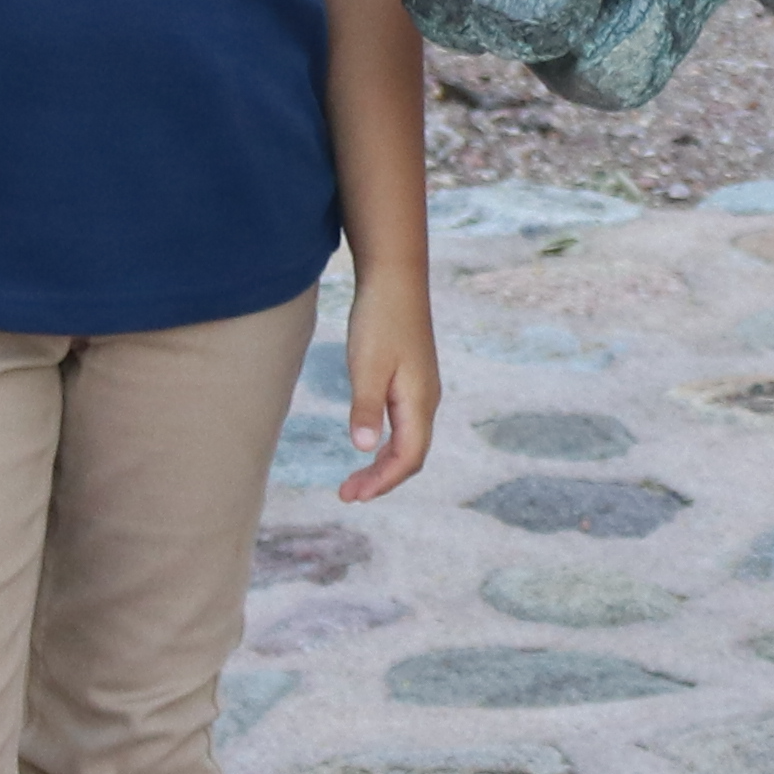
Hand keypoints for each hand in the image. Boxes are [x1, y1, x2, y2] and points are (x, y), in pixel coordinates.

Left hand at [330, 273, 438, 503]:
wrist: (395, 278)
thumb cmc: (380, 320)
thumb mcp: (366, 366)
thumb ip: (365, 408)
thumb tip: (363, 449)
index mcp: (418, 400)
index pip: (408, 458)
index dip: (383, 481)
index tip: (352, 495)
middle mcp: (426, 399)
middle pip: (411, 455)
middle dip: (382, 479)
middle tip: (347, 494)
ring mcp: (422, 389)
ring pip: (409, 441)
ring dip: (384, 464)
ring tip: (354, 479)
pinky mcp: (412, 379)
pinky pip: (405, 425)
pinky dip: (387, 444)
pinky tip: (368, 443)